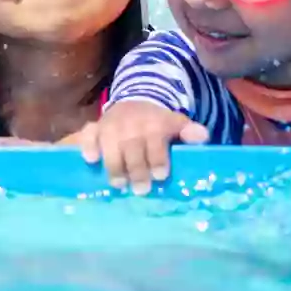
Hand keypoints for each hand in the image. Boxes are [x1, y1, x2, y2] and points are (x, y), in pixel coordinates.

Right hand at [77, 101, 208, 194]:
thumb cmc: (159, 122)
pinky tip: (91, 159)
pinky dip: (88, 146)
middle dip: (136, 169)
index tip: (160, 176)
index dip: (158, 159)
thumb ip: (189, 132)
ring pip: (110, 144)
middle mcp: (132, 124)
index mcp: (154, 124)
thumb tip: (202, 136)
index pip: (155, 142)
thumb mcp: (178, 124)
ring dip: (114, 165)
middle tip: (140, 189)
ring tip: (118, 183)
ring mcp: (112, 125)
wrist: (137, 101)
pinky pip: (88, 134)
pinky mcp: (96, 127)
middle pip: (132, 147)